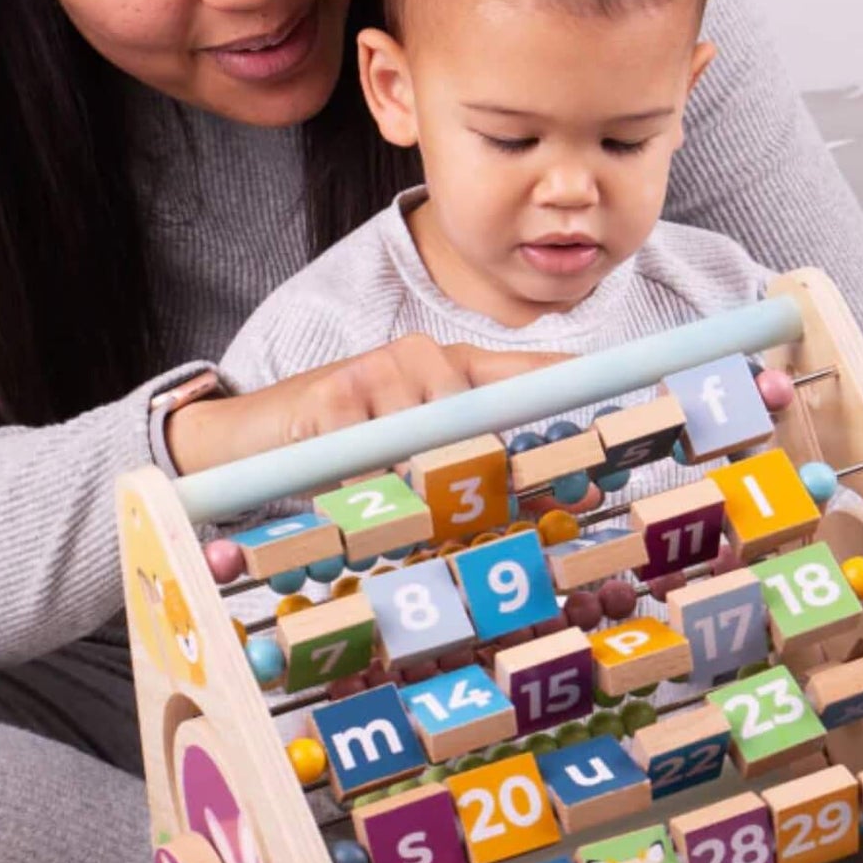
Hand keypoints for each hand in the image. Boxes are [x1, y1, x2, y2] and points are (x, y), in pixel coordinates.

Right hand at [166, 335, 563, 475]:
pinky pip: (375, 459)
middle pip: (480, 419)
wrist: (252, 432)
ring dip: (415, 488)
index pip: (521, 371)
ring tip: (386, 502)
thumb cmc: (343, 448)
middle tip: (463, 505)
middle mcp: (420, 357)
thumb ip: (472, 467)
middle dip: (477, 474)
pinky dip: (369, 492)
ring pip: (430, 442)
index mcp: (447, 370)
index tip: (611, 391)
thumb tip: (557, 499)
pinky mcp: (334, 396)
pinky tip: (350, 495)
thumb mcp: (409, 456)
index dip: (567, 381)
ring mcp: (377, 371)